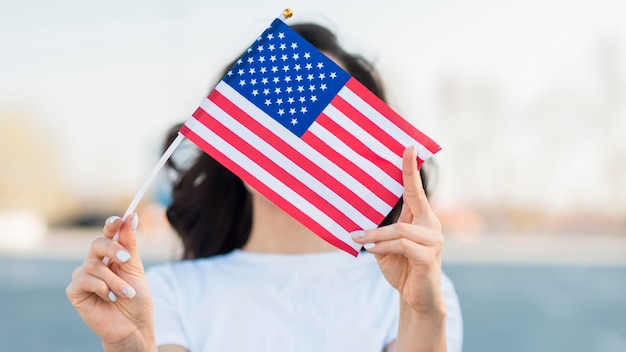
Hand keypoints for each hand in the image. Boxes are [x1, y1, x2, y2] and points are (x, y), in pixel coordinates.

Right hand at [66, 214, 155, 350]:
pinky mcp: (75, 292)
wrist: (133, 326)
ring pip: (93, 266)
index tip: (120, 218)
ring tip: (126, 294)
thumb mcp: (136, 269)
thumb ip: (130, 245)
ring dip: (114, 281)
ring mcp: (83, 277)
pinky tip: (110, 298)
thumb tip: (131, 216)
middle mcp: (95, 263)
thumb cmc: (136, 298)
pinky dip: (101, 288)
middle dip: (113, 249)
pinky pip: (83, 280)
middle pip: (97, 243)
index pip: (108, 233)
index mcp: (111, 255)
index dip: (112, 224)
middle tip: (127, 259)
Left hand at [351, 146, 444, 312]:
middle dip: (408, 175)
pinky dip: (382, 246)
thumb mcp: (386, 246)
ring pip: (400, 229)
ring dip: (375, 234)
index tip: (408, 147)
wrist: (417, 299)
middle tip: (402, 153)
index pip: (416, 190)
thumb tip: (358, 219)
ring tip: (357, 238)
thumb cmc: (401, 269)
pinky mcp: (428, 257)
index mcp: (423, 219)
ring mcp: (433, 241)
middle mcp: (432, 226)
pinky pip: (401, 245)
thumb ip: (380, 231)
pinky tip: (370, 251)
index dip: (411, 168)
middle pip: (414, 198)